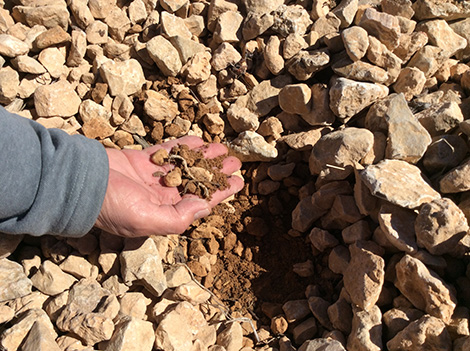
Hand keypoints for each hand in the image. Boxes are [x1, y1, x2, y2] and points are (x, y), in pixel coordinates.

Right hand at [95, 136, 243, 236]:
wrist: (80, 182)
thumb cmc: (111, 205)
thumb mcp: (145, 219)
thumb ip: (178, 217)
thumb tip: (203, 206)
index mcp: (165, 212)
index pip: (201, 201)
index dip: (221, 192)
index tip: (239, 181)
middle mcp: (162, 195)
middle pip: (197, 182)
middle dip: (216, 172)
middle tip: (234, 160)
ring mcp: (152, 177)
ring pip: (186, 165)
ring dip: (204, 158)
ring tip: (222, 149)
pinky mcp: (143, 159)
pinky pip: (169, 151)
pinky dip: (184, 146)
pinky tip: (199, 141)